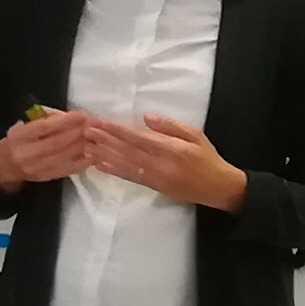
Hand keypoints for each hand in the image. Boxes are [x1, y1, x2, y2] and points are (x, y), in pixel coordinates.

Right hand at [0, 110, 102, 190]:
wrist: (4, 167)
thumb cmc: (17, 141)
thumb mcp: (24, 126)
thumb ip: (45, 120)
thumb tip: (69, 116)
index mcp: (21, 137)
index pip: (45, 128)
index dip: (65, 121)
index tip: (82, 115)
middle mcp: (28, 153)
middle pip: (57, 142)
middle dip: (79, 132)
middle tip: (95, 124)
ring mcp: (38, 167)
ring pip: (65, 156)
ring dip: (83, 145)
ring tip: (97, 136)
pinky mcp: (47, 177)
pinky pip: (68, 169)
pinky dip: (83, 161)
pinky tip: (93, 153)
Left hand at [85, 112, 247, 211]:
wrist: (218, 188)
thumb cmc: (207, 158)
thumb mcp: (195, 135)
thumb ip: (171, 126)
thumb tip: (147, 118)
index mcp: (172, 149)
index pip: (139, 138)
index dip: (117, 131)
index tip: (101, 123)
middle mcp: (161, 164)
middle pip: (127, 151)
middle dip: (105, 140)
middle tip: (86, 131)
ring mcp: (156, 178)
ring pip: (125, 165)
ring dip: (104, 155)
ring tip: (86, 146)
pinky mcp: (153, 187)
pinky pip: (130, 177)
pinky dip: (113, 170)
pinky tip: (99, 165)